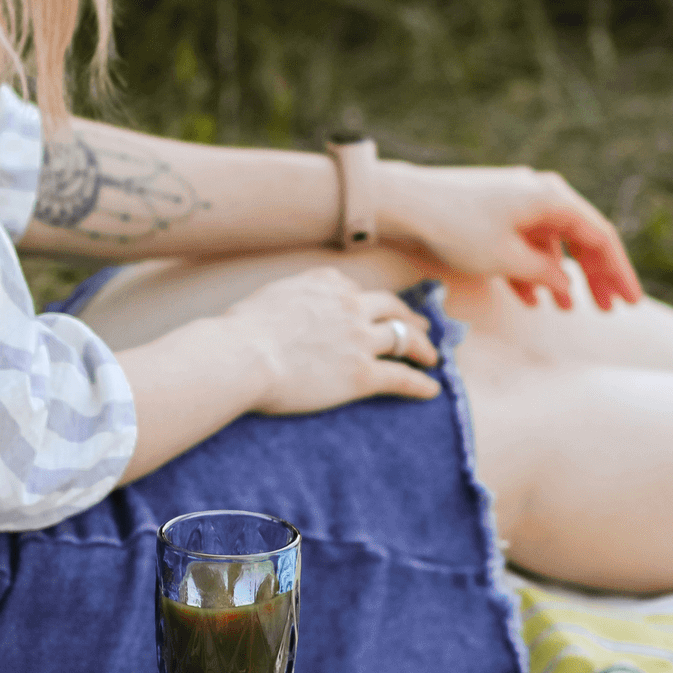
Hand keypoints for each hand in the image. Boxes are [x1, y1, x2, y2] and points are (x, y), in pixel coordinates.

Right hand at [221, 269, 441, 414]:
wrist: (243, 355)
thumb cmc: (240, 332)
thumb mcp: (268, 297)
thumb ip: (290, 298)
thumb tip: (288, 310)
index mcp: (326, 283)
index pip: (355, 290)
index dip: (366, 303)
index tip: (372, 312)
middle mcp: (350, 305)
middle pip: (391, 307)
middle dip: (408, 317)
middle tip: (420, 326)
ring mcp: (360, 339)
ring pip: (404, 338)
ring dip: (422, 347)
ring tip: (432, 356)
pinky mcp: (362, 373)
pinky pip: (402, 376)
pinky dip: (421, 383)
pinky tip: (432, 389)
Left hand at [378, 162, 642, 312]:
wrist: (405, 203)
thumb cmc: (457, 227)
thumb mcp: (508, 258)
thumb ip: (545, 273)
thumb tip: (567, 285)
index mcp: (553, 199)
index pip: (600, 238)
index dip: (619, 273)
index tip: (631, 303)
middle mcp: (541, 194)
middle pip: (581, 239)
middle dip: (596, 277)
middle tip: (610, 310)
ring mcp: (518, 202)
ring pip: (552, 243)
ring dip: (562, 277)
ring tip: (571, 310)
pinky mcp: (497, 212)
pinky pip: (526, 242)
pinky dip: (532, 269)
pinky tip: (531, 299)